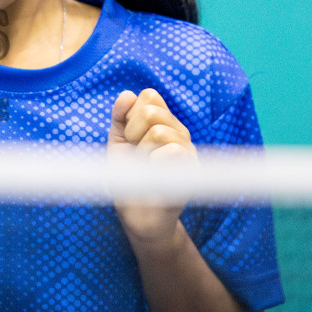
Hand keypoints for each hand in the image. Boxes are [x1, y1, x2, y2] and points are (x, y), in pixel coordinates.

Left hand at [108, 88, 196, 247]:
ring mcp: (189, 151)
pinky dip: (154, 163)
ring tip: (145, 168)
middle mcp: (180, 133)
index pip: (149, 96)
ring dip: (141, 152)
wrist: (137, 216)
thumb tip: (127, 94)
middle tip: (134, 154)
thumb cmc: (130, 179)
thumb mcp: (118, 144)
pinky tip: (154, 175)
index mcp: (164, 123)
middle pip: (151, 111)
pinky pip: (172, 151)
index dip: (130, 114)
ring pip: (159, 132)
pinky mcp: (193, 171)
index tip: (128, 137)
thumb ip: (119, 118)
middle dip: (132, 133)